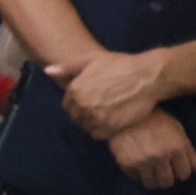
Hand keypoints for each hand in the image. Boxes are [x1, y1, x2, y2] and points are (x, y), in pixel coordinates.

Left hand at [47, 47, 167, 139]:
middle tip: (99, 107)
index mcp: (75, 90)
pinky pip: (97, 135)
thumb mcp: (91, 59)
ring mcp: (95, 118)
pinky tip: (110, 121)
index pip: (67, 105)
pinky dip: (101, 130)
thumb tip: (48, 71)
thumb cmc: (120, 65)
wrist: (147, 77)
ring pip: (85, 126)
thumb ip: (68, 68)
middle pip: (75, 117)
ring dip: (92, 122)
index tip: (89, 99)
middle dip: (83, 113)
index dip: (76, 103)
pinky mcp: (109, 128)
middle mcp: (82, 106)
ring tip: (105, 114)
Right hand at [107, 109, 195, 191]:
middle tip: (162, 168)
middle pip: (167, 182)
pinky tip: (138, 164)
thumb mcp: (177, 130)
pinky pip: (135, 178)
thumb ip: (190, 152)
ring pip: (151, 184)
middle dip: (167, 177)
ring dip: (152, 178)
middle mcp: (160, 157)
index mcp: (176, 148)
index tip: (176, 166)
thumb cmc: (155, 118)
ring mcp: (142, 161)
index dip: (181, 170)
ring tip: (150, 169)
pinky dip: (137, 174)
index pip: (184, 174)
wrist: (125, 112)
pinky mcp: (126, 163)